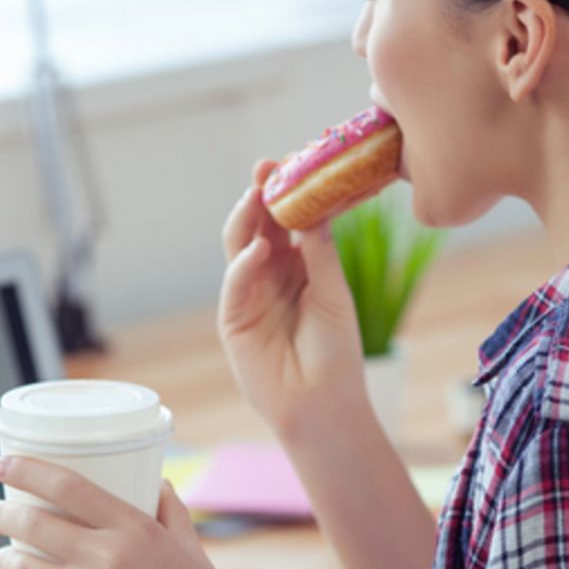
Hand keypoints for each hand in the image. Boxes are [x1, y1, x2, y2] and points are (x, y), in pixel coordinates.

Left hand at [0, 455, 252, 568]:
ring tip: (6, 558)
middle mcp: (108, 559)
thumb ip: (170, 511)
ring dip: (6, 560)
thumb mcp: (190, 548)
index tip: (3, 464)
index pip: (67, 485)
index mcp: (134, 529)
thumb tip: (157, 482)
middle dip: (2, 515)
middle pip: (33, 523)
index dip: (27, 469)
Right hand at [217, 159, 372, 434]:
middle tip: (268, 168)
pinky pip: (234, 285)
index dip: (286, 192)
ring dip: (246, 220)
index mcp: (298, 264)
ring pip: (239, 247)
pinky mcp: (233, 320)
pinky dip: (243, 265)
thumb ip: (319, 253)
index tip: (293, 163)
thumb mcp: (334, 293)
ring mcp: (248, 295)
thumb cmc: (336, 353)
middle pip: (258, 225)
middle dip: (260, 195)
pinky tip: (260, 250)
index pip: (287, 219)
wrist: (323, 405)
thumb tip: (314, 208)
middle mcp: (270, 274)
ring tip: (260, 195)